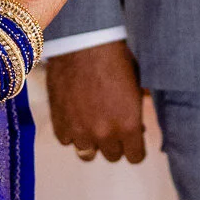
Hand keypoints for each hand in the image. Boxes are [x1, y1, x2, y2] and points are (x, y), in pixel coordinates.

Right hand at [46, 39, 146, 163]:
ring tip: (91, 121)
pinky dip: (70, 131)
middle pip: (112, 156)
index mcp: (129, 126)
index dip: (135, 146)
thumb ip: (137, 110)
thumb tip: (140, 122)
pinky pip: (66, 140)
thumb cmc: (114, 57)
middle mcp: (104, 134)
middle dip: (114, 142)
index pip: (136, 157)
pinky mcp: (59, 122)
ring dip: (91, 140)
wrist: (82, 42)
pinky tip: (74, 115)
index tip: (132, 137)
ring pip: (87, 153)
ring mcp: (79, 130)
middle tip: (111, 123)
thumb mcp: (137, 84)